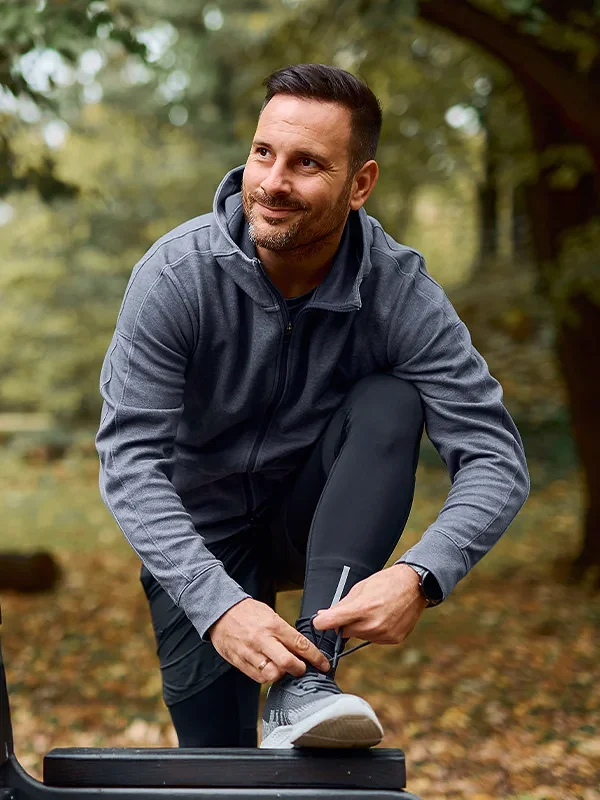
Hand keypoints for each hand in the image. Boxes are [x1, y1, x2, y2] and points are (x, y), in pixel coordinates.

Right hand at [208, 598, 330, 684]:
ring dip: (282, 675)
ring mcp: (249, 652)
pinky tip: (269, 671)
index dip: (315, 657)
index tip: (323, 664)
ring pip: (272, 674)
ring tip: (284, 670)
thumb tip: (300, 648)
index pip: (300, 644)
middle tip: (302, 669)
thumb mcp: (270, 615)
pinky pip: (257, 677)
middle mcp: (262, 640)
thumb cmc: (248, 612)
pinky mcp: (239, 661)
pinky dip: (266, 677)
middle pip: (287, 662)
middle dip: (300, 669)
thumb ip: (284, 632)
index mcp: (273, 625)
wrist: (220, 612)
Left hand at [312, 564, 426, 644]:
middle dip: (345, 623)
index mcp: (363, 608)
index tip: (319, 622)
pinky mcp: (393, 639)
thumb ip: (341, 605)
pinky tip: (382, 617)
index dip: (322, 623)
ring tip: (373, 611)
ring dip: (360, 627)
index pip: (332, 622)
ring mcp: (384, 634)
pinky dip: (374, 631)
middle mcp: (373, 624)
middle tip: (355, 610)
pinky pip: (374, 639)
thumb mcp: (360, 588)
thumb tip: (323, 616)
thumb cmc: (386, 582)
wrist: (414, 585)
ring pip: (360, 636)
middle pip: (345, 632)